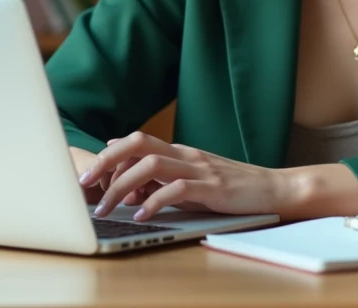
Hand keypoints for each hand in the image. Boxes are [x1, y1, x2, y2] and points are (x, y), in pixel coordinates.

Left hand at [78, 131, 288, 220]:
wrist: (274, 188)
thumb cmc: (232, 189)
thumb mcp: (193, 182)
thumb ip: (164, 179)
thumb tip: (127, 182)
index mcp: (180, 151)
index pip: (136, 141)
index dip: (108, 156)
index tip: (88, 177)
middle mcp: (186, 154)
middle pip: (137, 144)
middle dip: (105, 162)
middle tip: (82, 185)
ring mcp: (200, 168)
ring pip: (150, 165)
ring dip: (121, 186)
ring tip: (106, 208)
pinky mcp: (212, 187)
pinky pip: (176, 189)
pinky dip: (153, 201)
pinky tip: (141, 216)